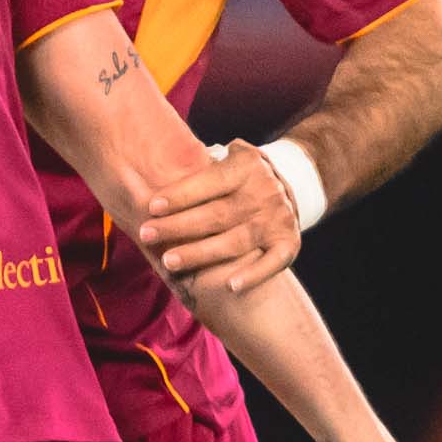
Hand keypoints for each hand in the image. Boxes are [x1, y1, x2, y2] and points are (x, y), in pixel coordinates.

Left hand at [139, 142, 302, 295]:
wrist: (295, 182)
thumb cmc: (239, 175)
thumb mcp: (228, 155)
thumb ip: (201, 159)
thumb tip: (152, 164)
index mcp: (246, 168)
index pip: (210, 181)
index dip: (181, 194)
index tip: (151, 206)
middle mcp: (265, 193)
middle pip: (217, 215)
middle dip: (178, 226)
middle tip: (146, 235)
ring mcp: (278, 220)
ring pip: (235, 242)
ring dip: (201, 254)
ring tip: (168, 261)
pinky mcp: (288, 244)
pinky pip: (272, 263)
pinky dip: (254, 275)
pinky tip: (231, 287)